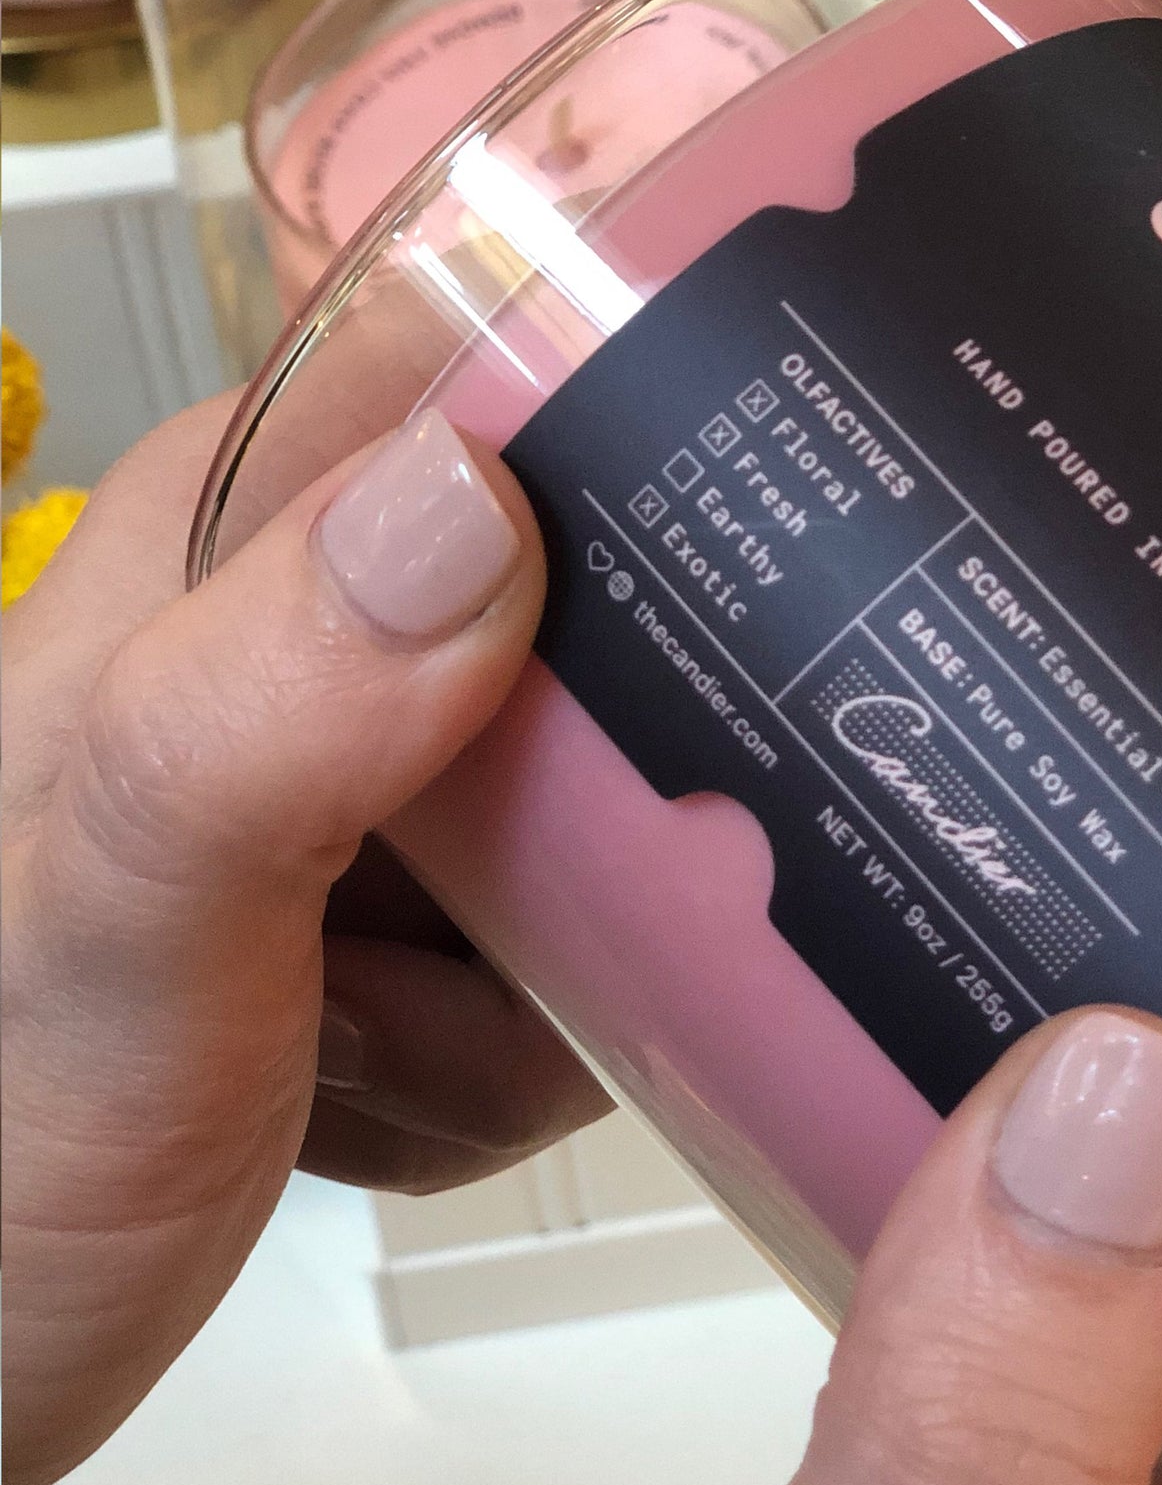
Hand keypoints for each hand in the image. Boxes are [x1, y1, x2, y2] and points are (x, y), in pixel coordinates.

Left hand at [2, 401, 609, 1484]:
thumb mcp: (112, 935)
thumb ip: (255, 721)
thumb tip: (477, 497)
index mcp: (240, 534)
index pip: (507, 393)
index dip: (648, 452)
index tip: (726, 616)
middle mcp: (322, 623)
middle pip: (610, 612)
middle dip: (615, 791)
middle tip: (549, 915)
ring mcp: (376, 764)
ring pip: (619, 796)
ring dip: (553, 960)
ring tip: (389, 1049)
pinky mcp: (408, 890)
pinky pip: (581, 924)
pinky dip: (518, 1041)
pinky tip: (390, 1091)